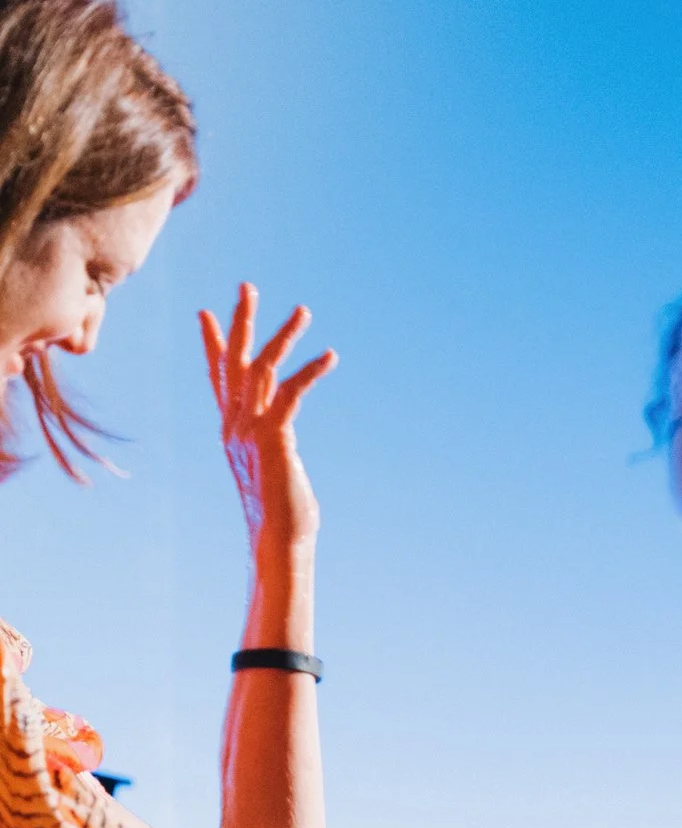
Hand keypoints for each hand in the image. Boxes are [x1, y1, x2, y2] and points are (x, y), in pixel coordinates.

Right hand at [201, 283, 336, 550]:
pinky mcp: (273, 438)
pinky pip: (292, 394)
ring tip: (303, 310)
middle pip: (233, 362)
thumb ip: (270, 451)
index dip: (212, 345)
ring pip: (263, 370)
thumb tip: (279, 449)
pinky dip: (311, 372)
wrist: (276, 541)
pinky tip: (330, 356)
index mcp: (231, 432)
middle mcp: (235, 426)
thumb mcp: (270, 472)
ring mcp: (251, 430)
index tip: (205, 314)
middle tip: (247, 287)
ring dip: (284, 336)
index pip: (219, 379)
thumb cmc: (280, 516)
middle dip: (240, 322)